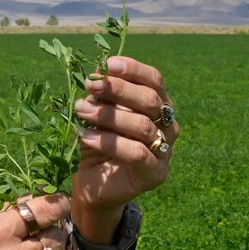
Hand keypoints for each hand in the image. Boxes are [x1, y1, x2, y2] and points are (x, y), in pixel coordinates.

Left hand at [72, 55, 173, 222]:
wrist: (93, 185)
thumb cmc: (97, 142)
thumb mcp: (96, 113)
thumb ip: (101, 94)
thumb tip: (98, 71)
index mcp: (157, 105)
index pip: (154, 80)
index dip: (134, 70)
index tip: (108, 65)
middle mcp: (167, 125)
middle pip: (150, 100)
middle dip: (118, 90)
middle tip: (89, 85)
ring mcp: (165, 150)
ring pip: (142, 125)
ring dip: (108, 115)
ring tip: (81, 110)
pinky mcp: (156, 173)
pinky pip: (136, 153)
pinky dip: (108, 142)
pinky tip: (86, 136)